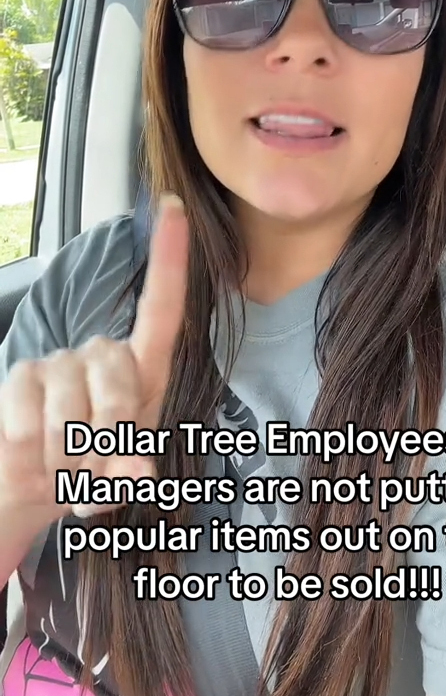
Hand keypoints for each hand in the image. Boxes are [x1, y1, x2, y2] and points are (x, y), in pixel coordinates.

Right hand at [0, 196, 187, 522]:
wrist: (30, 487)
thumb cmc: (89, 469)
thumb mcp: (120, 474)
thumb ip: (133, 471)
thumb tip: (139, 475)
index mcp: (144, 369)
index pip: (162, 306)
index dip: (169, 258)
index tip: (174, 208)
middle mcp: (103, 355)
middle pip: (120, 377)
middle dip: (112, 429)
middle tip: (97, 464)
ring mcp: (59, 362)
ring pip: (73, 403)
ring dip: (71, 449)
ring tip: (67, 465)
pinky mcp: (21, 375)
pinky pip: (30, 414)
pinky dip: (36, 451)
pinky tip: (36, 459)